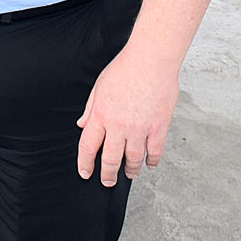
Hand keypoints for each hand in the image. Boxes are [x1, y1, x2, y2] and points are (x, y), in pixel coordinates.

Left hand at [76, 45, 180, 186]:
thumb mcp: (99, 87)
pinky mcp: (159, 127)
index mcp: (100, 115)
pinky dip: (152, 160)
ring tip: (130, 174)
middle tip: (108, 181)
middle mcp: (118, 126)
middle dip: (108, 174)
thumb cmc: (124, 68)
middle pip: (110, 159)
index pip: (88, 147)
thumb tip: (82, 124)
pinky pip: (155, 151)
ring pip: (133, 159)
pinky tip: (149, 164)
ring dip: (131, 170)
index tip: (86, 173)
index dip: (85, 164)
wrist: (151, 60)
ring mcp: (140, 128)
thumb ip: (90, 109)